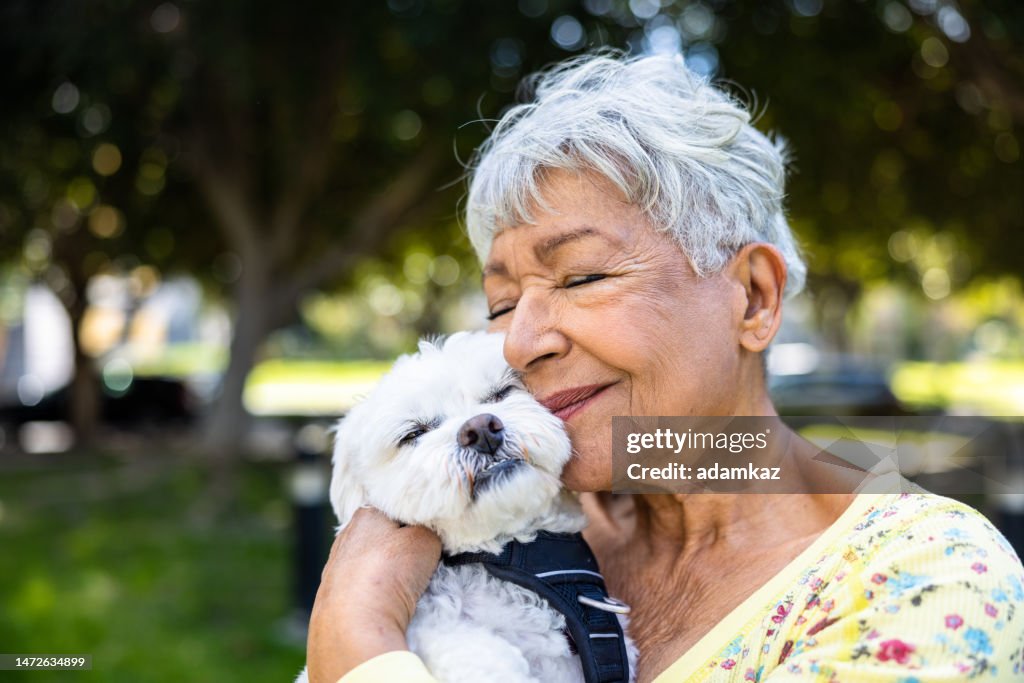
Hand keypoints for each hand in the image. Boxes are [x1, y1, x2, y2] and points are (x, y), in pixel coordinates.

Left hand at [306, 507, 441, 682]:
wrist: (353, 625)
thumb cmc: (389, 574)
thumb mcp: (425, 540)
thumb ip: (429, 530)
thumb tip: (426, 536)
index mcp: (365, 515)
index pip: (397, 510)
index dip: (416, 523)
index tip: (430, 538)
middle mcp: (345, 537)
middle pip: (384, 538)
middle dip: (400, 549)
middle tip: (420, 564)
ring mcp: (335, 569)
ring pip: (372, 565)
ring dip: (387, 574)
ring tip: (404, 589)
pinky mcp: (332, 598)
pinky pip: (362, 589)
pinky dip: (374, 594)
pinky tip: (383, 604)